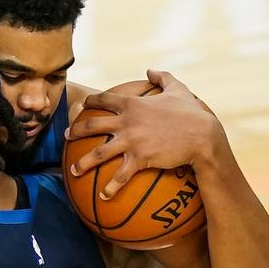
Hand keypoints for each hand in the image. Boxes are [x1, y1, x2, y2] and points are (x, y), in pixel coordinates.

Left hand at [67, 69, 226, 199]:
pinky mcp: (140, 159)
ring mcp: (131, 141)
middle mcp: (126, 121)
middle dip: (75, 131)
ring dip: (83, 163)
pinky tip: (104, 196)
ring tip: (73, 171)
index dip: (90, 101)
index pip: (104, 99)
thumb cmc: (191, 112)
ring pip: (99, 153)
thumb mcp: (178, 89)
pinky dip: (110, 187)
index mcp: (132, 103)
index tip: (82, 105)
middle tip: (66, 137)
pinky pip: (120, 176)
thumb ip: (162, 77)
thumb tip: (150, 70)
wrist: (202, 135)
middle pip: (92, 125)